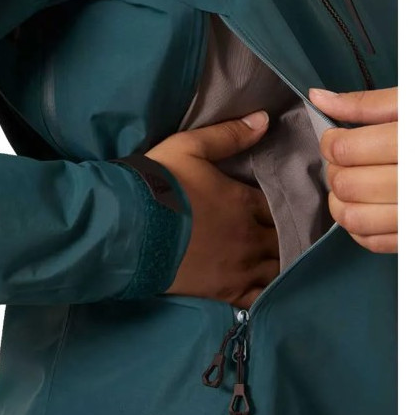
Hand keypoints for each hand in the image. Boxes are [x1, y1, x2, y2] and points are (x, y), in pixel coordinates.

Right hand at [146, 111, 279, 306]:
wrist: (126, 229)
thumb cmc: (156, 185)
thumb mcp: (188, 147)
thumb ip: (228, 135)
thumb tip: (265, 119)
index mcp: (243, 202)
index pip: (279, 204)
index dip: (284, 203)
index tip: (284, 202)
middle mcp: (249, 236)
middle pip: (284, 238)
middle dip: (287, 234)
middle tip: (288, 232)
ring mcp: (239, 267)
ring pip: (278, 268)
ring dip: (282, 261)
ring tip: (282, 258)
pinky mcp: (224, 292)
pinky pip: (260, 296)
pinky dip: (269, 291)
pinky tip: (271, 287)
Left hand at [309, 86, 397, 253]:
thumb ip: (369, 103)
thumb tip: (319, 98)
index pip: (346, 150)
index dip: (331, 140)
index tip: (338, 134)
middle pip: (347, 184)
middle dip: (335, 169)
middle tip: (345, 158)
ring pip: (354, 219)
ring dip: (340, 201)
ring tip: (353, 181)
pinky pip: (374, 242)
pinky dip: (359, 227)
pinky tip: (368, 205)